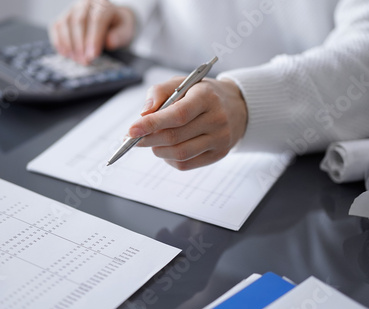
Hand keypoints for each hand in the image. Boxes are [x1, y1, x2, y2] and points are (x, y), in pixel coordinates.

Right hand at [49, 0, 135, 63]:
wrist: (111, 20)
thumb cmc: (118, 26)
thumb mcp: (126, 31)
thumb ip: (120, 36)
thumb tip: (109, 42)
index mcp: (103, 4)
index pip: (96, 19)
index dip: (93, 38)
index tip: (92, 55)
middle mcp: (86, 4)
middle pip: (78, 21)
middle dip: (80, 44)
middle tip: (85, 61)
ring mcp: (72, 10)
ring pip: (65, 24)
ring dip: (69, 45)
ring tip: (77, 60)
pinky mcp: (63, 18)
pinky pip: (56, 27)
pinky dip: (58, 42)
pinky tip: (66, 54)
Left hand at [129, 78, 247, 170]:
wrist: (236, 107)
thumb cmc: (201, 94)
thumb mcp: (181, 83)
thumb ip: (159, 93)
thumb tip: (143, 113)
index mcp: (207, 97)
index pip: (177, 115)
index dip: (152, 124)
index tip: (131, 130)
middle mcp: (217, 119)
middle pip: (174, 137)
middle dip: (148, 139)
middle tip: (133, 138)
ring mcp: (220, 140)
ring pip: (179, 154)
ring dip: (157, 150)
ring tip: (151, 141)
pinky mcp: (218, 155)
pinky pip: (186, 164)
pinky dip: (169, 159)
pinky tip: (166, 149)